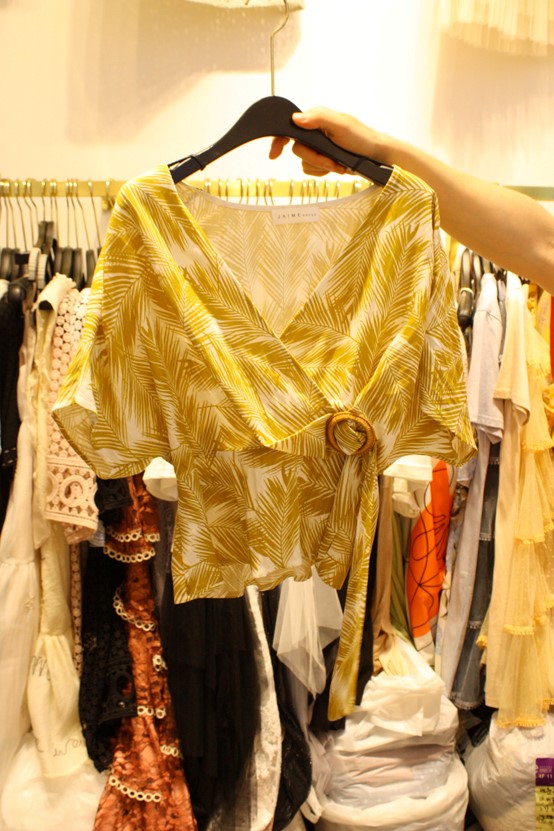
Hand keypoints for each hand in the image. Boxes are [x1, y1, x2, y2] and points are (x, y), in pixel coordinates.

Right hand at [269, 106, 390, 175]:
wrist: (375, 156)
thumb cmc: (361, 137)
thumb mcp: (341, 125)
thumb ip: (319, 119)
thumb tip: (296, 118)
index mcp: (315, 119)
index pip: (289, 128)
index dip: (278, 140)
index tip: (274, 154)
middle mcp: (313, 132)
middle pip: (298, 151)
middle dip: (316, 159)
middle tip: (332, 161)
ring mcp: (317, 147)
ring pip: (304, 163)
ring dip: (322, 167)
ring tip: (338, 164)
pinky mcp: (321, 159)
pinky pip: (311, 170)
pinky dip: (323, 171)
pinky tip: (336, 167)